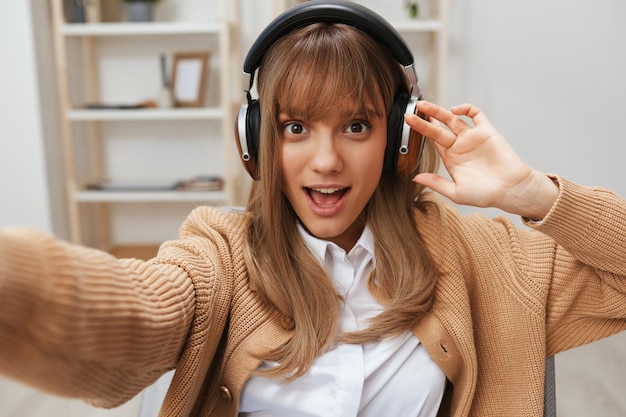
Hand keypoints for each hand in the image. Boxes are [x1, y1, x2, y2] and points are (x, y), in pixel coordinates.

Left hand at [405, 101, 558, 219]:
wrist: (511, 190)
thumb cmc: (486, 194)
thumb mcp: (456, 192)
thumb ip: (436, 183)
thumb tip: (416, 178)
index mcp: (451, 159)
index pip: (432, 141)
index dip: (421, 132)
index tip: (408, 125)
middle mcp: (460, 146)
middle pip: (438, 128)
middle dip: (424, 120)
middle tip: (410, 113)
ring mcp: (472, 137)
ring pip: (453, 119)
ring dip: (438, 111)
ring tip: (423, 105)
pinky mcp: (486, 131)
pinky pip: (475, 114)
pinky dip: (466, 109)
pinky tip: (455, 110)